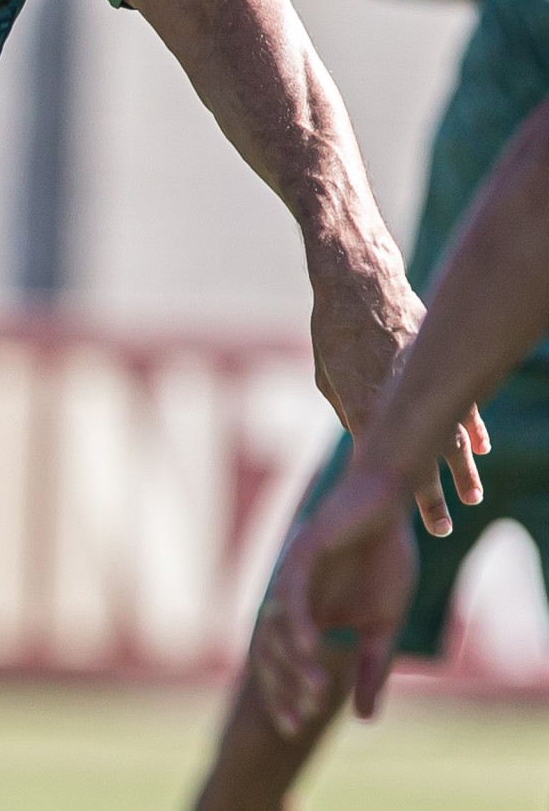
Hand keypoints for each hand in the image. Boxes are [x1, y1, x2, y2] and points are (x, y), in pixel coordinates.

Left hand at [254, 464, 416, 734]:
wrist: (389, 503)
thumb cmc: (384, 558)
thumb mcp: (384, 625)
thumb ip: (372, 669)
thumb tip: (365, 721)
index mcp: (301, 615)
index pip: (282, 664)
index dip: (285, 695)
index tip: (298, 730)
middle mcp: (285, 597)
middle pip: (270, 652)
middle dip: (281, 689)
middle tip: (297, 724)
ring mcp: (289, 574)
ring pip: (278, 627)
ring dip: (295, 662)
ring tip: (315, 694)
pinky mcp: (300, 552)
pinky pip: (293, 593)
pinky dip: (297, 622)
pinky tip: (310, 648)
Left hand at [307, 261, 486, 536]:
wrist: (359, 281)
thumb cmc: (333, 329)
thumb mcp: (329, 377)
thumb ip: (348, 411)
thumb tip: (363, 439)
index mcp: (363, 406)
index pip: (383, 464)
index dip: (396, 495)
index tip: (403, 522)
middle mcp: (397, 399)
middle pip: (420, 459)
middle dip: (431, 497)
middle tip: (441, 530)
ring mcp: (422, 381)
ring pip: (449, 436)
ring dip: (461, 470)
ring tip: (472, 499)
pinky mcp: (437, 364)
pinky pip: (461, 401)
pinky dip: (472, 427)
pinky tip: (482, 450)